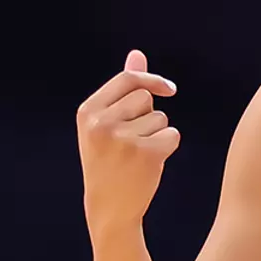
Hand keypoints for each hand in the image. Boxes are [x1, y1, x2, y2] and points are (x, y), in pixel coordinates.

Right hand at [77, 50, 178, 234]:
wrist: (109, 206)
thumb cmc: (110, 160)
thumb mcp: (107, 123)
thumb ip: (123, 89)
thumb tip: (137, 54)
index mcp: (88, 112)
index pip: (127, 80)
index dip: (152, 80)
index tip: (169, 89)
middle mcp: (102, 123)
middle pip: (146, 98)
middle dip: (149, 115)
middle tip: (133, 141)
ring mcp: (123, 138)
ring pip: (161, 118)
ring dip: (158, 134)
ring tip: (137, 154)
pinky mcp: (145, 153)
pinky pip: (172, 135)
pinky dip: (168, 147)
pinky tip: (150, 163)